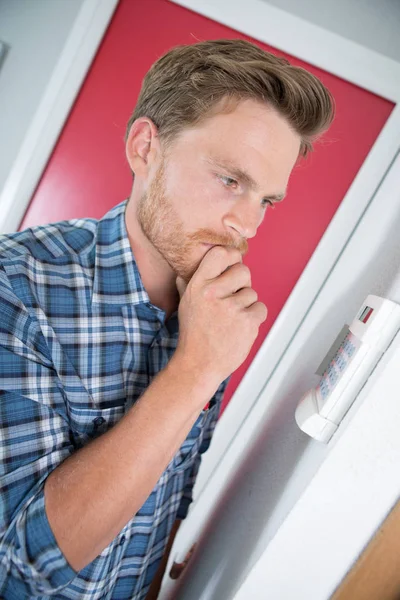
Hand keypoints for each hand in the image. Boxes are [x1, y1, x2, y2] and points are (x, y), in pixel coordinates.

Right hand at [174, 246, 266, 385]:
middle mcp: (214, 293)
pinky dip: (254, 317)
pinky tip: (240, 327)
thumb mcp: (185, 303)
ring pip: (252, 293)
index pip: (221, 253)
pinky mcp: (248, 322)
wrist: (198, 364)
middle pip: (244, 271)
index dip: (231, 256)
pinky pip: (261, 308)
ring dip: (246, 305)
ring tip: (231, 319)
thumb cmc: (193, 333)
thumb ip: (189, 282)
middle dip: (242, 283)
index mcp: (198, 285)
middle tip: (232, 299)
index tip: (232, 265)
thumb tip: (190, 264)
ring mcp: (232, 308)